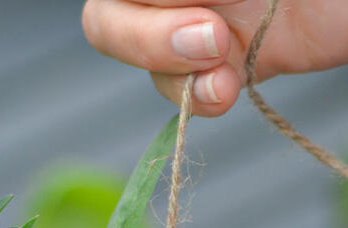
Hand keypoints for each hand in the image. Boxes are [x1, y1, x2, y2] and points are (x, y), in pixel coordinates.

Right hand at [82, 0, 347, 115]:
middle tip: (211, 40)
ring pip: (145, 54)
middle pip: (110, 15)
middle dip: (143, 36)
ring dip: (170, 72)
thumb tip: (186, 8)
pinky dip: (197, 98)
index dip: (142, 2)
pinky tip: (229, 91)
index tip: (201, 4)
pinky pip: (189, 88)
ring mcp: (207, 14)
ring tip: (224, 75)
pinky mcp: (238, 54)